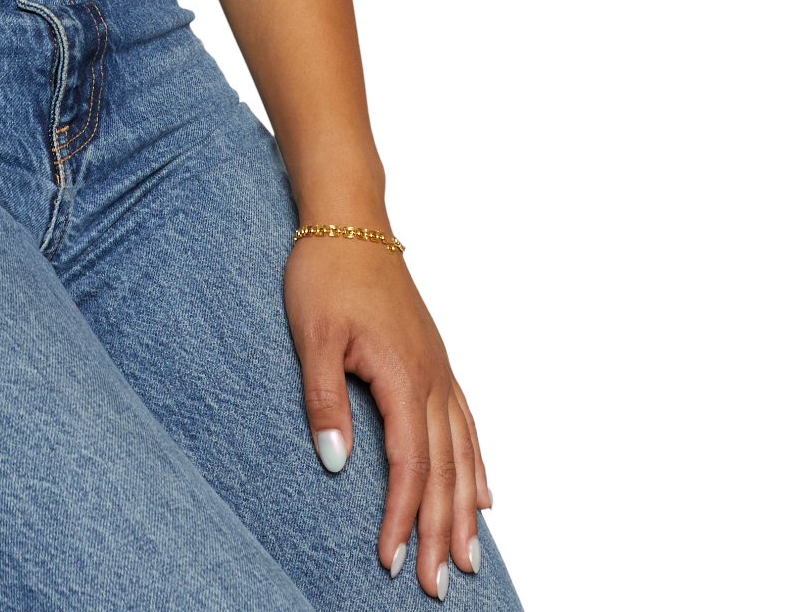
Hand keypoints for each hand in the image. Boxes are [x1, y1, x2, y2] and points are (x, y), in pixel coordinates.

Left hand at [284, 231, 492, 598]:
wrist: (350, 220)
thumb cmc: (325, 273)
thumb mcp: (312, 335)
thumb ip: (324, 400)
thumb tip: (334, 465)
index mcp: (404, 377)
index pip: (408, 466)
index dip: (400, 517)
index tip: (390, 560)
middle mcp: (432, 379)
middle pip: (444, 471)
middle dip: (440, 532)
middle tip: (439, 586)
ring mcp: (440, 369)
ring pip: (463, 454)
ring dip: (465, 510)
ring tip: (468, 559)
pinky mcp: (436, 360)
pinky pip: (466, 425)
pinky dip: (477, 465)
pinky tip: (483, 494)